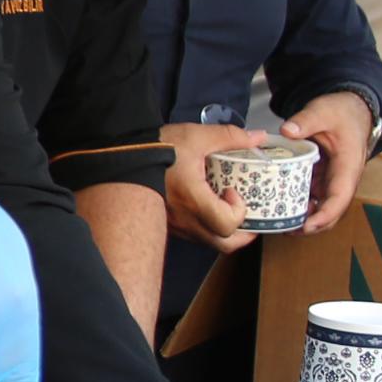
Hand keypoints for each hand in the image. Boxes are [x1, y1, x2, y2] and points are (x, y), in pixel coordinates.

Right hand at [160, 122, 274, 251]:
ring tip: (227, 210)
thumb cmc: (159, 147)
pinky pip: (194, 235)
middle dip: (242, 234)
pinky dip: (207, 227)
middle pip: (223, 245)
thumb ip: (230, 137)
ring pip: (208, 242)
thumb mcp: (197, 136)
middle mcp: (184, 220)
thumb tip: (259, 137)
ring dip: (224, 231)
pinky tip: (205, 208)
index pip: (227, 224)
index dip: (239, 211)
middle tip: (244, 214)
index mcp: (193, 200)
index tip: (232, 191)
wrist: (123, 156)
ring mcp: (175, 225)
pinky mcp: (168, 224)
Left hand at [284, 92, 378, 236]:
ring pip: (321, 207)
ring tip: (279, 222)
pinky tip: (279, 206)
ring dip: (304, 217)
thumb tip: (287, 131)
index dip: (324, 215)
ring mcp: (332, 180)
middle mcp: (342, 178)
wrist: (350, 108)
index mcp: (348, 166)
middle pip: (331, 211)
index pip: (340, 198)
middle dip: (312, 224)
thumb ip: (306, 120)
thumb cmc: (341, 111)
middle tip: (285, 229)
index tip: (306, 225)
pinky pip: (312, 196)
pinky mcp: (323, 178)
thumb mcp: (323, 110)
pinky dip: (299, 204)